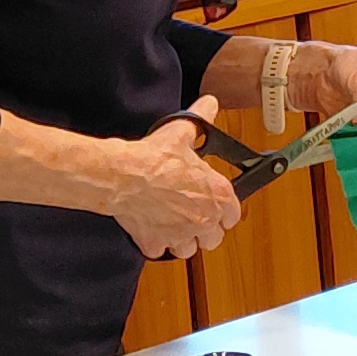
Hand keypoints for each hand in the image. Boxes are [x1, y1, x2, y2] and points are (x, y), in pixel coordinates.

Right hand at [106, 117, 242, 261]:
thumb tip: (209, 104)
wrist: (122, 176)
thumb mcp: (182, 133)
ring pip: (190, 249)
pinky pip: (160, 251)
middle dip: (205, 230)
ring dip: (183, 240)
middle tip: (193, 217)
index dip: (225, 212)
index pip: (233, 215)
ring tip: (173, 226)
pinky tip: (151, 229)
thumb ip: (200, 120)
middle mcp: (204, 219)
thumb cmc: (154, 158)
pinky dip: (155, 243)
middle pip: (214, 238)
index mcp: (218, 196)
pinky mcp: (156, 242)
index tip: (217, 209)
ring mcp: (180, 234)